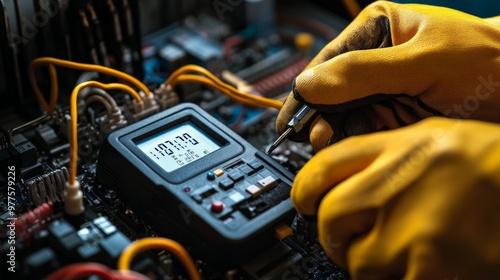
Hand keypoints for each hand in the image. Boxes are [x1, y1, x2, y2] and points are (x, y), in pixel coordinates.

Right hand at [277, 2, 499, 150]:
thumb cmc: (487, 60)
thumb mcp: (423, 61)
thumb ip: (364, 72)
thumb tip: (309, 84)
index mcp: (375, 32)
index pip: (327, 63)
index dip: (307, 92)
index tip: (292, 119)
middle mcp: (372, 63)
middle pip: (330, 93)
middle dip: (320, 116)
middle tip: (315, 138)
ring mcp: (381, 93)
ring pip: (342, 116)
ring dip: (334, 133)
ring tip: (330, 145)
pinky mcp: (391, 118)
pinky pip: (362, 133)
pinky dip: (354, 143)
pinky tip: (351, 149)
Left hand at [292, 117, 499, 278]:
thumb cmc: (490, 162)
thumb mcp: (430, 139)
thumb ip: (379, 157)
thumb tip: (339, 180)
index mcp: (397, 147)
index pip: (322, 167)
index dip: (303, 189)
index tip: (303, 202)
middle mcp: (398, 185)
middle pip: (329, 218)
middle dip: (335, 234)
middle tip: (349, 238)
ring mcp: (414, 231)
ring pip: (358, 262)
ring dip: (371, 262)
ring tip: (400, 251)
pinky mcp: (432, 269)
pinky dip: (398, 278)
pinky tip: (421, 264)